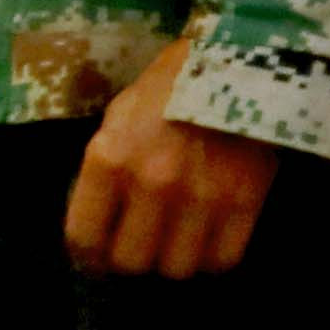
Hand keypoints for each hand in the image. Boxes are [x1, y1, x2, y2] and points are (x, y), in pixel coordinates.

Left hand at [62, 41, 281, 279]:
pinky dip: (212, 258)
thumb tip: (98, 224)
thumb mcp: (118, 118)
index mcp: (110, 159)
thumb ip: (105, 170)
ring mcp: (201, 196)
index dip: (86, 256)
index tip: (93, 256)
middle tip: (136, 247)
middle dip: (128, 260)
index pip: (84, 237)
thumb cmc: (169, 88)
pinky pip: (222, 259)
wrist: (241, 61)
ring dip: (171, 261)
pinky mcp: (246, 202)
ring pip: (177, 268)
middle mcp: (152, 183)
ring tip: (173, 243)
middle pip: (131, 262)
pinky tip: (206, 240)